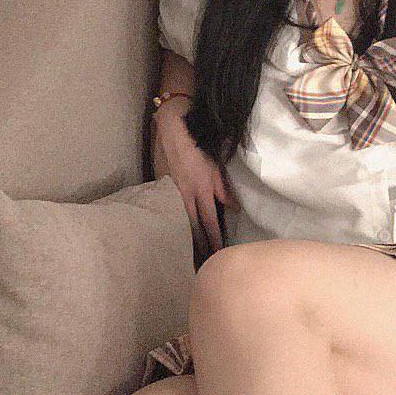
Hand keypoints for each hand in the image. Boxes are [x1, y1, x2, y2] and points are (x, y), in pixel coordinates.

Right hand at [152, 102, 239, 255]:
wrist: (173, 129)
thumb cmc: (199, 144)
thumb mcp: (216, 165)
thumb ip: (224, 188)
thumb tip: (233, 207)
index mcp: (202, 189)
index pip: (209, 222)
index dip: (214, 240)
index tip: (218, 255)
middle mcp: (186, 194)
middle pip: (192, 227)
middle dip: (198, 246)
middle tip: (202, 265)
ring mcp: (172, 192)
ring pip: (180, 221)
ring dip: (185, 239)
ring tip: (189, 256)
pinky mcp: (163, 187)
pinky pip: (170, 210)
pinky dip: (174, 224)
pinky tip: (174, 234)